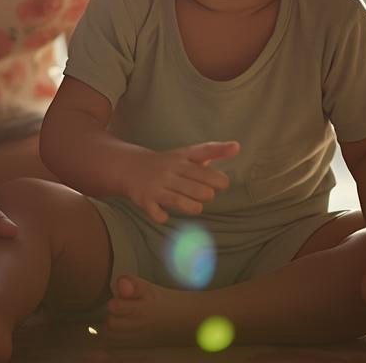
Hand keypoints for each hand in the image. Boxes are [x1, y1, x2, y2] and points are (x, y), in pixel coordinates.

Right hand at [121, 141, 238, 223]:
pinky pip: (159, 214)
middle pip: (199, 187)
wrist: (128, 166)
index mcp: (182, 158)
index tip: (228, 173)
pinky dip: (164, 216)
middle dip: (207, 194)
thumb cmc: (166, 164)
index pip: (202, 154)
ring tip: (194, 205)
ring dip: (194, 207)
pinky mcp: (145, 199)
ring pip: (183, 202)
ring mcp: (157, 185)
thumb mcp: (186, 154)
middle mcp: (170, 170)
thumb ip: (211, 152)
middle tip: (205, 194)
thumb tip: (237, 147)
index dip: (218, 163)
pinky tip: (165, 213)